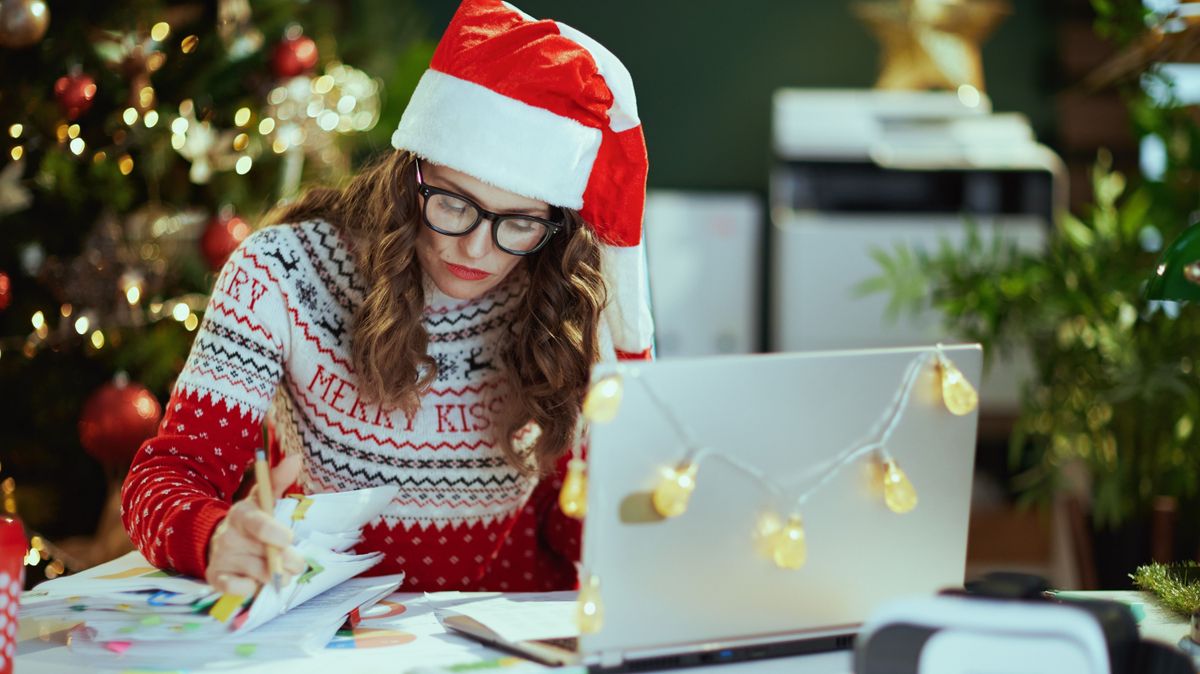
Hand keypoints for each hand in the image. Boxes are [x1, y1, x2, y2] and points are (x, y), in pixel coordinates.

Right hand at [205, 454, 305, 594]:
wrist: (219, 542)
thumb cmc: (252, 521)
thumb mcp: (262, 500)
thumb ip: (278, 480)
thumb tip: (295, 457)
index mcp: (242, 514)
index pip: (256, 522)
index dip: (272, 531)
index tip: (288, 539)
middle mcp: (229, 536)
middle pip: (263, 553)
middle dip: (287, 561)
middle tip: (297, 563)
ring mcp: (222, 558)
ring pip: (258, 574)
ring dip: (276, 576)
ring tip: (281, 572)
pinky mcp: (216, 578)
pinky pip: (239, 589)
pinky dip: (252, 589)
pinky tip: (255, 581)